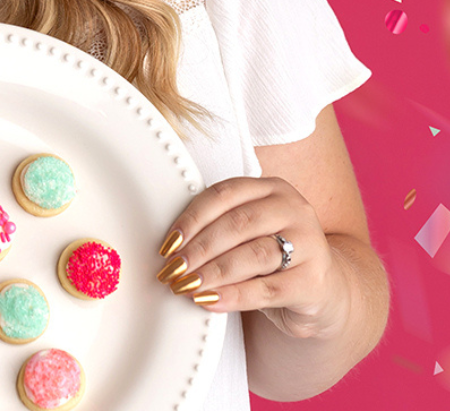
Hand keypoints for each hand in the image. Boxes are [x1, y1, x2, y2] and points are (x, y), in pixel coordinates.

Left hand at [155, 175, 350, 340]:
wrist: (322, 289)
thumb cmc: (272, 255)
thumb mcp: (248, 232)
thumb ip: (219, 225)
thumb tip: (171, 245)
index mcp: (271, 187)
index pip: (224, 194)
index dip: (192, 218)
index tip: (168, 242)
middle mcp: (294, 208)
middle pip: (237, 223)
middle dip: (200, 247)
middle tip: (173, 268)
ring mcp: (310, 243)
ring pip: (253, 254)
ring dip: (214, 271)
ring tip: (187, 285)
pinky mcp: (315, 281)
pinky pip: (268, 289)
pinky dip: (235, 296)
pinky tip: (210, 301)